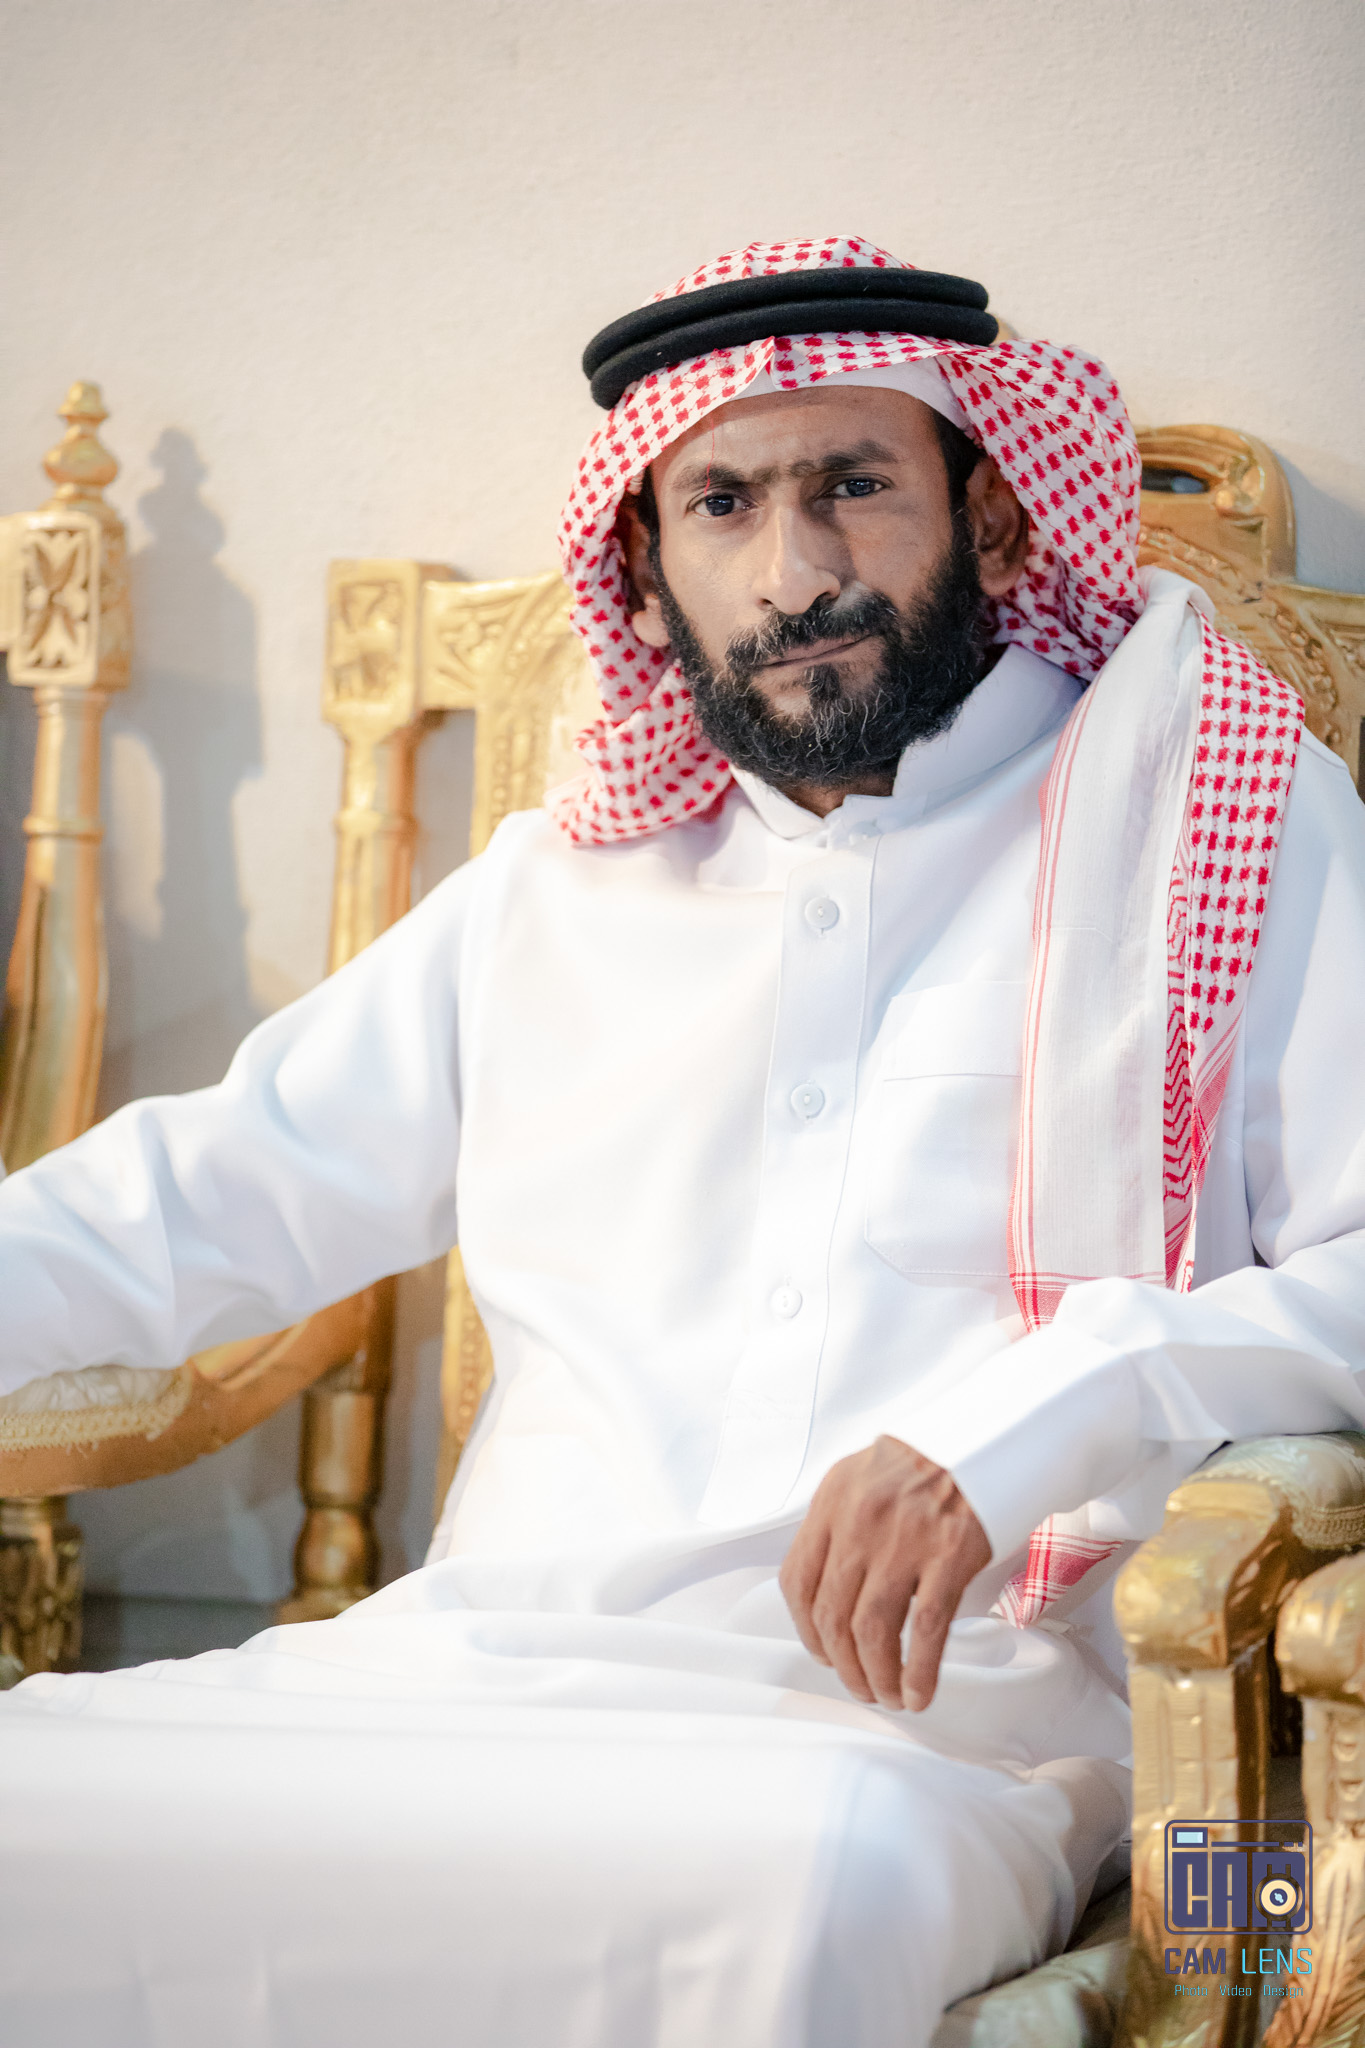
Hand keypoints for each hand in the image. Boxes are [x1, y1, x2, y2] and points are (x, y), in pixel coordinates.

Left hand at [779, 1435, 990, 1712]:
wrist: (985, 1435)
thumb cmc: (926, 1460)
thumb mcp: (863, 1477)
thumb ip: (839, 1524)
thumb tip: (828, 1586)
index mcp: (831, 1503)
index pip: (797, 1581)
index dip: (805, 1629)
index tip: (822, 1652)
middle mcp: (859, 1523)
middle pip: (833, 1616)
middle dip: (843, 1665)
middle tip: (859, 1686)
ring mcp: (903, 1542)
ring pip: (873, 1631)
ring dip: (877, 1676)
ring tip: (888, 1696)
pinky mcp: (949, 1558)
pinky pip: (925, 1631)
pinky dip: (919, 1672)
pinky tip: (920, 1692)